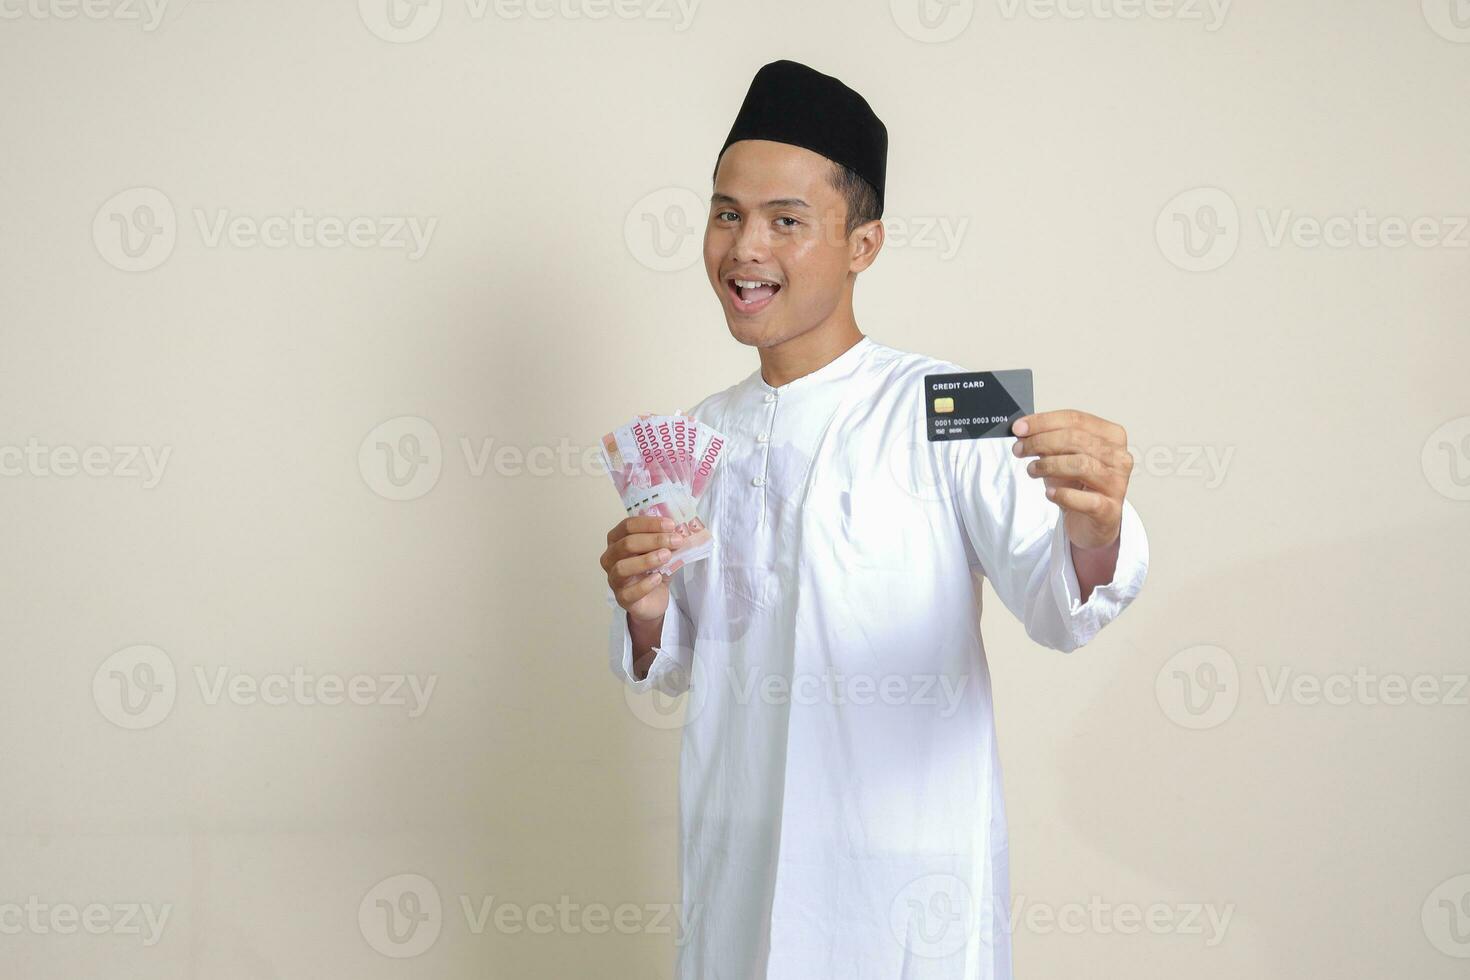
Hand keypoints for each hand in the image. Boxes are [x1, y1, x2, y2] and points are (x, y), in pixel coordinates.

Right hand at [600, 516, 680, 622]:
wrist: (654, 599)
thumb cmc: (652, 570)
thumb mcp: (661, 551)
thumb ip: (666, 542)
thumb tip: (679, 531)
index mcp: (617, 540)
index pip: (628, 526)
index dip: (649, 523)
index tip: (671, 525)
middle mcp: (610, 558)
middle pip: (626, 543)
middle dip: (654, 540)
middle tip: (676, 540)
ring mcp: (613, 579)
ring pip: (623, 567)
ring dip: (647, 560)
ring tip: (667, 556)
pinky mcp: (622, 598)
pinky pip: (629, 592)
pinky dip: (645, 584)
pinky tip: (658, 578)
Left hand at [1011, 409, 1132, 550]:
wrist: (1089, 522)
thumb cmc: (1077, 485)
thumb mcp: (1060, 457)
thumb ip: (1046, 441)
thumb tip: (1023, 431)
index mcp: (1111, 436)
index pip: (1075, 419)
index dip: (1043, 422)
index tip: (1019, 428)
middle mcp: (1119, 457)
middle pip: (1076, 439)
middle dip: (1041, 442)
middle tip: (1019, 449)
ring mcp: (1117, 483)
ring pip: (1081, 464)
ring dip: (1049, 465)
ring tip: (1032, 470)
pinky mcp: (1110, 510)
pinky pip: (1086, 500)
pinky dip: (1064, 494)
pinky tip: (1050, 493)